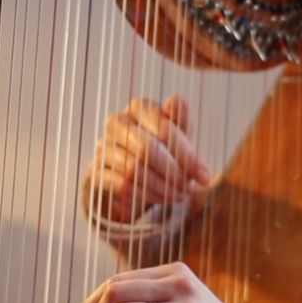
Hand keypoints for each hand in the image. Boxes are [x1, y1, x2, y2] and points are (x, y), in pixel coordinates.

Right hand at [81, 96, 212, 222]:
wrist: (132, 174)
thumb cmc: (161, 148)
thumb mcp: (176, 135)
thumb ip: (180, 121)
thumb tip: (176, 103)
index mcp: (139, 108)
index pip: (163, 126)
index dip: (186, 153)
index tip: (204, 174)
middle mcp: (117, 123)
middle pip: (147, 148)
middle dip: (174, 172)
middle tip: (190, 187)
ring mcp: (103, 147)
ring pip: (134, 169)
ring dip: (162, 186)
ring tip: (179, 195)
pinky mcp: (96, 172)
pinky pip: (122, 186)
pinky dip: (147, 196)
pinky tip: (162, 198)